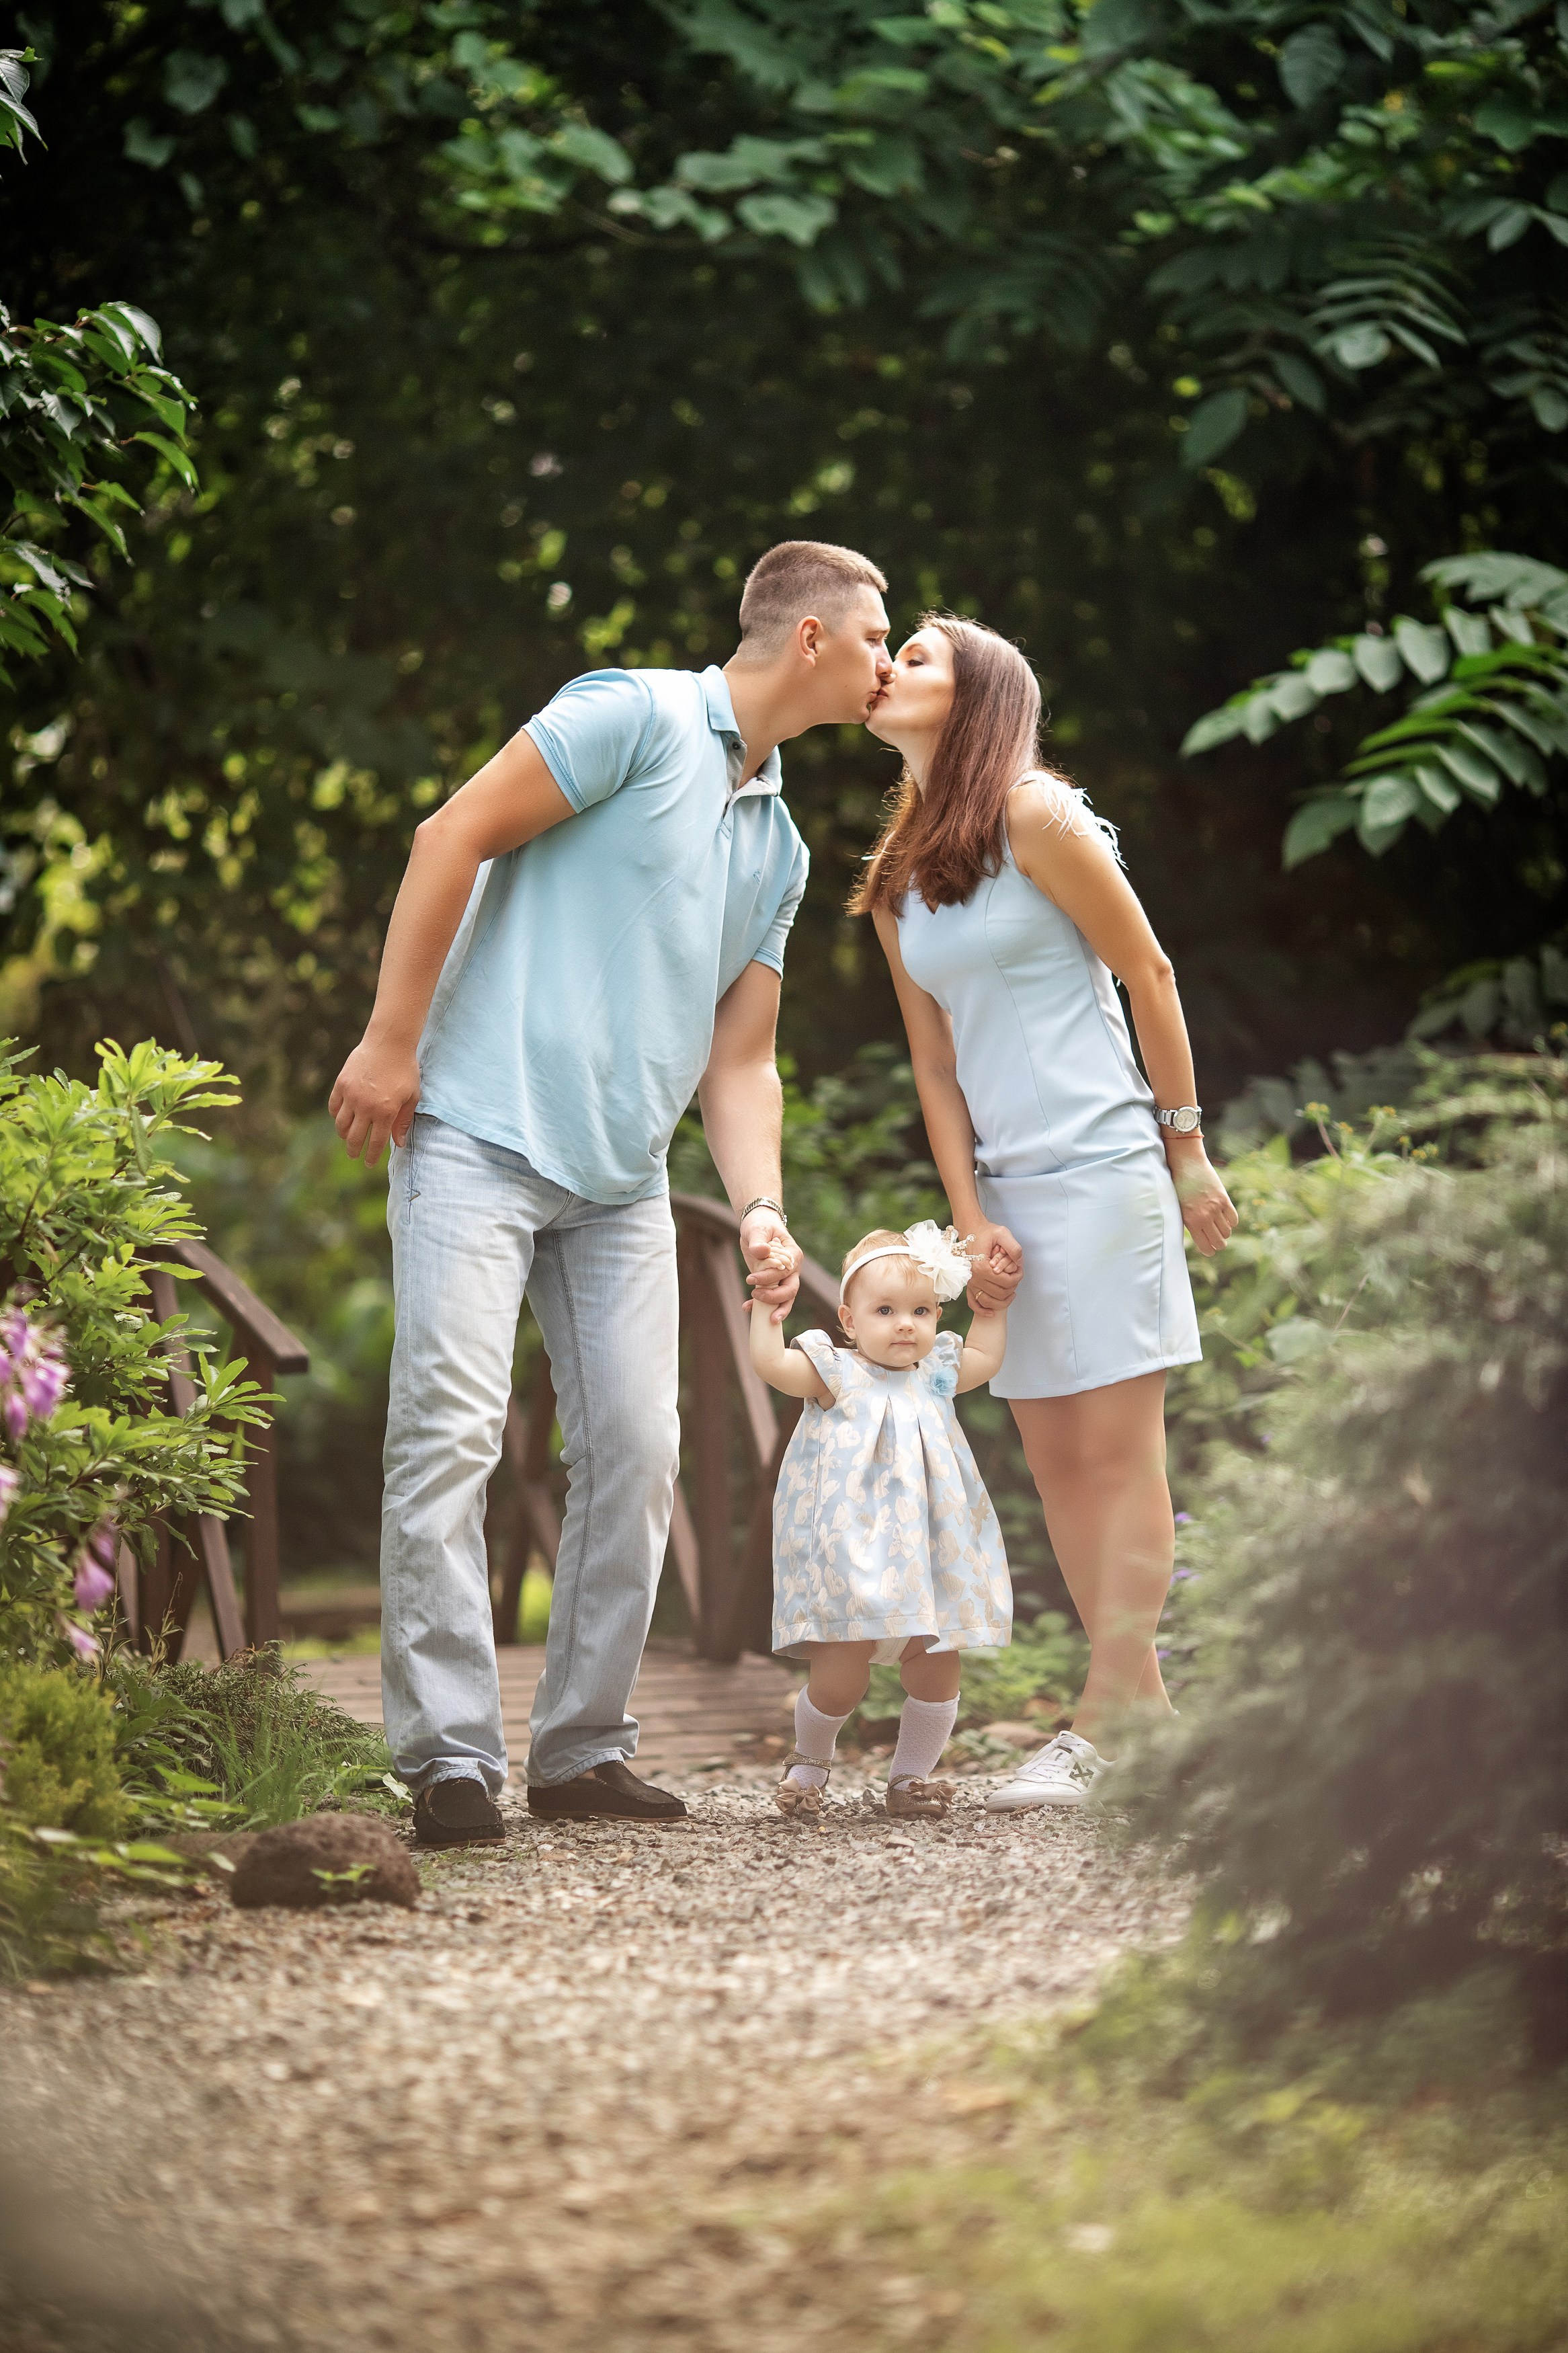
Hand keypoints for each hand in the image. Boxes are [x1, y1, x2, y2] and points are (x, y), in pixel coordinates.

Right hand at [329, 1034, 420, 1166]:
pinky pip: (333, 1107)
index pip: (376, 1142)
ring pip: (341, 1124)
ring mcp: (351, 1095)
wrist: (389, 1042)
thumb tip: (399, 1143)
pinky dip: (336, 1116)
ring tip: (347, 1138)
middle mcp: (366, 1107)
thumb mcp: (411, 1097)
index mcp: (385, 1112)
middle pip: (354, 1137)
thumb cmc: (405, 1070)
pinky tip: (340, 1119)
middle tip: (354, 1155)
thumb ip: (403, 1121)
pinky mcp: (341, 1084)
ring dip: (343, 1135)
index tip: (368, 1163)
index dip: (371, 1156)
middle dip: (354, 1150)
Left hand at [741, 1210, 800, 1322]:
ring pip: (786, 1298)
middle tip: (755, 1296)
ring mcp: (784, 1277)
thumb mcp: (757, 1229)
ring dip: (776, 1309)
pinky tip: (747, 1308)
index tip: (751, 1278)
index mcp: (793, 1254)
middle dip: (776, 1298)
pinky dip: (760, 1305)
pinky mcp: (773, 1283)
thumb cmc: (760, 1225)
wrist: (757, 1225)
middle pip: (791, 1289)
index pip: (786, 1271)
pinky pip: (772, 1298)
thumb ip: (759, 1241)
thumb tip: (762, 1252)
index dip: (770, 1278)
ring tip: (766, 1319)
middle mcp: (793, 1269)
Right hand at [964, 1218, 1022, 1311]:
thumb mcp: (1003, 1233)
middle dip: (1012, 1288)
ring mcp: (970, 1282)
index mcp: (982, 1267)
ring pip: (988, 1301)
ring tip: (1010, 1294)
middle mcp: (974, 1277)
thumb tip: (1019, 1263)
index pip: (1006, 1282)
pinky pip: (973, 1302)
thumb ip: (1013, 1248)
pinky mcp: (967, 1283)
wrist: (969, 1228)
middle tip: (1016, 1278)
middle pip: (999, 1293)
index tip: (1019, 1270)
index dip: (1017, 1278)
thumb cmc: (985, 1231)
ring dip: (1002, 1302)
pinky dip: (982, 1310)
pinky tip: (991, 1312)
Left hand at [1166, 1141, 1237, 1256]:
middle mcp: (1205, 1217)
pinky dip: (1231, 1222)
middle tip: (1216, 1241)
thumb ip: (1190, 1223)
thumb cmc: (1179, 1186)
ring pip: (1227, 1231)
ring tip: (1219, 1228)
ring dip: (1224, 1232)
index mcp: (1191, 1222)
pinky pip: (1234, 1219)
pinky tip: (1225, 1218)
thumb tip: (1200, 1238)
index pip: (1206, 1247)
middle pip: (1220, 1242)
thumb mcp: (1179, 1208)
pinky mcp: (1224, 1199)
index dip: (1209, 1251)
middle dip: (1218, 1244)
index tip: (1209, 1250)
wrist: (1187, 1164)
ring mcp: (1216, 1208)